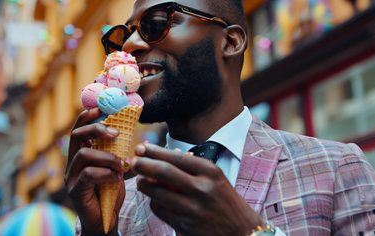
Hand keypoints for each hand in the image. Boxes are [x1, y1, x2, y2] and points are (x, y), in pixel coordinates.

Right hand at [64, 108, 127, 234]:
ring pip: (84, 155)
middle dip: (96, 129)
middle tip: (116, 133)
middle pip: (76, 136)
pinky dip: (106, 173)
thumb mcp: (114, 168)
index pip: (78, 130)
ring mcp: (70, 178)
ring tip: (122, 166)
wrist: (105, 222)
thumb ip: (114, 153)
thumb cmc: (110, 194)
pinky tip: (117, 179)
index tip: (99, 108)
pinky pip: (88, 175)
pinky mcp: (75, 192)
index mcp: (79, 156)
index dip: (86, 117)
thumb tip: (125, 132)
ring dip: (108, 157)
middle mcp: (71, 165)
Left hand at [130, 143, 264, 235]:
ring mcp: (194, 208)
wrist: (241, 231)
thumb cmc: (225, 200)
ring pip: (158, 193)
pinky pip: (161, 211)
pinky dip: (154, 203)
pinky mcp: (186, 225)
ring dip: (144, 186)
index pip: (176, 157)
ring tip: (140, 181)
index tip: (141, 148)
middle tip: (133, 161)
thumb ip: (191, 167)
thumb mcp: (215, 178)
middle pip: (164, 172)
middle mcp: (202, 188)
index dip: (154, 151)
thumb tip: (162, 155)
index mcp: (210, 172)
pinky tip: (154, 199)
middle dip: (144, 165)